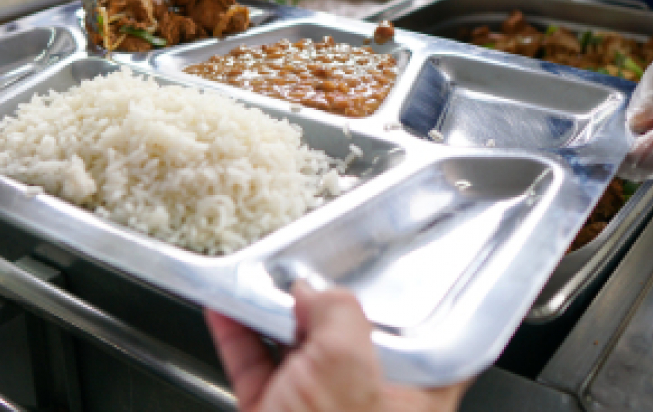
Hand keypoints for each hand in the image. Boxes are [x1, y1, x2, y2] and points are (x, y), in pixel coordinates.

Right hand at [206, 283, 469, 411]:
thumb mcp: (345, 370)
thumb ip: (339, 316)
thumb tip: (318, 291)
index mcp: (416, 391)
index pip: (427, 328)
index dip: (408, 288)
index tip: (390, 255)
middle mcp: (373, 401)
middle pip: (354, 330)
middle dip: (324, 295)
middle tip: (304, 262)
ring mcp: (324, 411)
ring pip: (301, 347)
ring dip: (274, 310)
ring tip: (258, 276)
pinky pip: (259, 368)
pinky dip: (240, 338)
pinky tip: (224, 310)